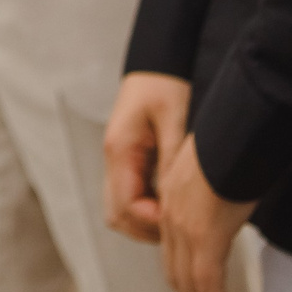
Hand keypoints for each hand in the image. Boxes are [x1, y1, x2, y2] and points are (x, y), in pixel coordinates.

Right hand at [103, 71, 190, 242]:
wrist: (158, 62)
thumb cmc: (165, 84)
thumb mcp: (175, 121)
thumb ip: (171, 161)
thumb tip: (175, 200)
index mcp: (120, 151)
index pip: (126, 207)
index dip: (151, 222)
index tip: (177, 221)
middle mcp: (113, 158)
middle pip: (118, 215)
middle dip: (146, 229)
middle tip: (177, 229)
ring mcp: (118, 160)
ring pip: (121, 209)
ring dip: (146, 221)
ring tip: (176, 219)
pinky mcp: (128, 159)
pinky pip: (131, 195)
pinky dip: (148, 207)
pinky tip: (172, 202)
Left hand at [158, 133, 256, 291]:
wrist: (236, 127)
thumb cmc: (238, 141)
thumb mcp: (221, 168)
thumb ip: (220, 188)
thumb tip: (236, 196)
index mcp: (173, 199)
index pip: (173, 250)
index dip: (187, 276)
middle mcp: (172, 217)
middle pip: (177, 274)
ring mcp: (185, 228)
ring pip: (191, 286)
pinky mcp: (205, 238)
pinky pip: (210, 287)